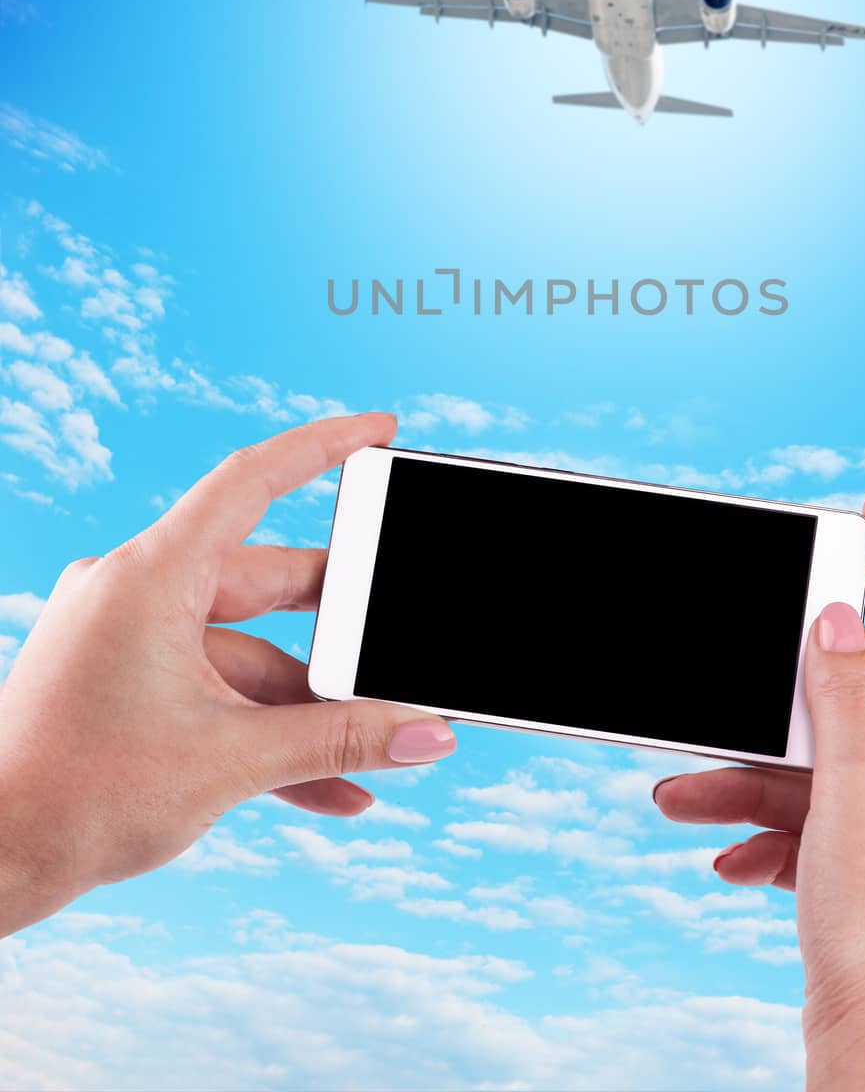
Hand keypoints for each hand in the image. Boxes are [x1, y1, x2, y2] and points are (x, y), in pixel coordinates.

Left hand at [0, 413, 457, 938]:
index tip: (381, 429)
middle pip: (264, 579)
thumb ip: (339, 741)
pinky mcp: (123, 685)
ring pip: (247, 650)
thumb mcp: (230, 761)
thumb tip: (428, 733)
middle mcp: (136, 592)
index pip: (252, 480)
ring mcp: (127, 639)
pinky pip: (215, 687)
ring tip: (377, 746)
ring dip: (308, 704)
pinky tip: (330, 785)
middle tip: (402, 626)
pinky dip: (266, 726)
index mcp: (151, 576)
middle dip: (339, 622)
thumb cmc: (74, 799)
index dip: (324, 446)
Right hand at [653, 492, 864, 1090]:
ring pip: (835, 777)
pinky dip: (777, 835)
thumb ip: (845, 697)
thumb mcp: (856, 794)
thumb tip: (839, 623)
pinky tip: (725, 857)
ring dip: (756, 785)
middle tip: (734, 677)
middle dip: (781, 715)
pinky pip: (830, 830)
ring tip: (680, 798)